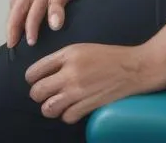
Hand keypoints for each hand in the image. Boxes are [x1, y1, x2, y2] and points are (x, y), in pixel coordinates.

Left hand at [7, 0, 87, 48]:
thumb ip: (30, 10)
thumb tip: (23, 33)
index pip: (14, 10)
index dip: (10, 26)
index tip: (10, 44)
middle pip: (19, 8)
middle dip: (15, 26)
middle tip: (13, 43)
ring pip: (36, 6)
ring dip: (32, 24)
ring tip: (31, 40)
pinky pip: (57, 1)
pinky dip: (56, 13)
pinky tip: (56, 25)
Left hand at [25, 43, 154, 124]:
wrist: (134, 67)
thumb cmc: (108, 56)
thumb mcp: (81, 48)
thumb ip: (61, 59)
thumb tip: (45, 72)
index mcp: (66, 55)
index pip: (35, 70)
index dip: (31, 78)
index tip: (33, 81)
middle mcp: (70, 73)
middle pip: (38, 91)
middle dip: (36, 94)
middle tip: (42, 94)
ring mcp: (79, 90)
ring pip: (49, 107)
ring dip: (49, 108)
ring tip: (53, 105)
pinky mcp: (90, 105)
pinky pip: (67, 116)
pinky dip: (66, 115)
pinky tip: (70, 110)